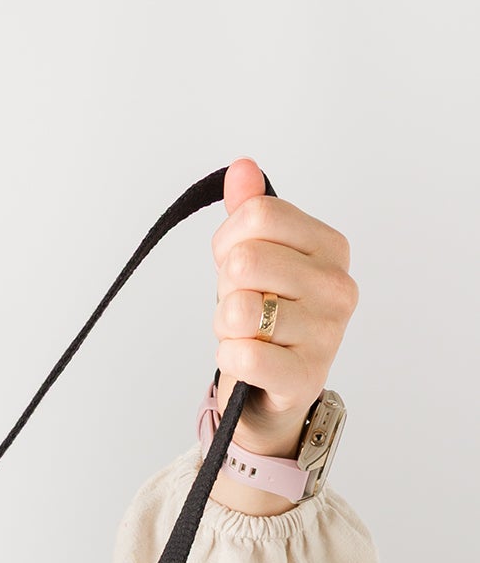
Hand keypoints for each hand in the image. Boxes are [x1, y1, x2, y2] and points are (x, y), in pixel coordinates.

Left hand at [211, 158, 358, 459]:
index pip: (258, 214)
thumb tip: (242, 168)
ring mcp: (327, 332)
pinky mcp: (305, 376)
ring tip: (245, 335)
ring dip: (226, 327)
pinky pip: (244, 354)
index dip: (227, 242)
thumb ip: (250, 213)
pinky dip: (229, 358)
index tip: (234, 267)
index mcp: (330, 247)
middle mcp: (338, 285)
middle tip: (241, 307)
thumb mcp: (258, 260)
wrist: (273, 394)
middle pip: (245, 259)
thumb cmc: (267, 320)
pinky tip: (245, 361)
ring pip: (239, 308)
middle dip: (225, 288)